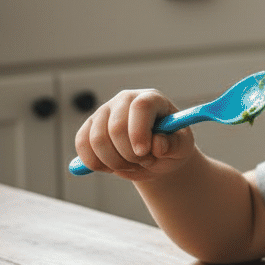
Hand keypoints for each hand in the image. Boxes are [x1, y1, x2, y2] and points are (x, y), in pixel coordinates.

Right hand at [73, 88, 196, 181]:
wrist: (154, 158)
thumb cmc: (170, 147)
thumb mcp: (181, 148)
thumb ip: (174, 145)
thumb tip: (158, 144)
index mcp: (152, 99)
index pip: (141, 107)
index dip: (139, 131)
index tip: (143, 152)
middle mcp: (125, 100)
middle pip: (116, 126)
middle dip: (129, 154)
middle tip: (145, 161)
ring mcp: (104, 112)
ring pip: (97, 140)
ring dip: (115, 162)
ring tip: (133, 164)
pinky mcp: (88, 127)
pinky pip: (82, 146)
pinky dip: (96, 163)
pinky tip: (113, 165)